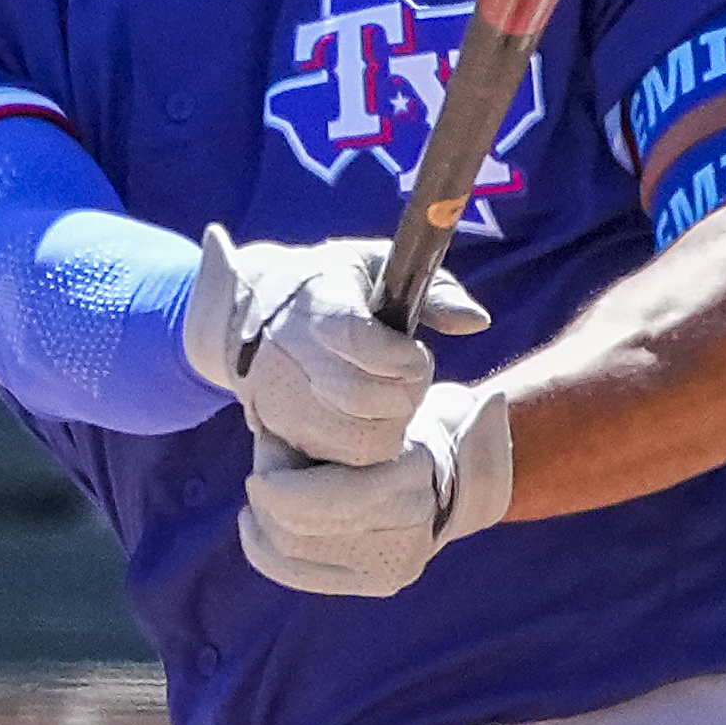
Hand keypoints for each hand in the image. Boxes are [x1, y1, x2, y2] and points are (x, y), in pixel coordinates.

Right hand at [181, 226, 491, 466]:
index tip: (414, 350)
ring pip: (358, 437)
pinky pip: (343, 458)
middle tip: (410, 377)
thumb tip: (477, 322)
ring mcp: (282, 396)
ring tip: (391, 399)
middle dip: (406, 393)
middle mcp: (291, 352)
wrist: (248, 308)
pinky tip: (371, 419)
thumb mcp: (377, 265)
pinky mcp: (282, 428)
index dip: (402, 356)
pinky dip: (370, 446)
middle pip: (362, 396)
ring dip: (392, 423)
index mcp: (318, 305)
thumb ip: (433, 289)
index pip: (358, 341)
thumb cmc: (333, 285)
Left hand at [239, 381, 514, 597]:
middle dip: (267, 505)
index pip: (336, 499)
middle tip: (256, 483)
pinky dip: (266, 553)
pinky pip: (304, 576)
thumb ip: (306, 430)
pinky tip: (256, 530)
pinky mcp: (387, 582)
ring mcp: (402, 562)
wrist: (436, 475)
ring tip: (260, 504)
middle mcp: (411, 527)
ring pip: (297, 557)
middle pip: (307, 532)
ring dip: (263, 528)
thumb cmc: (374, 434)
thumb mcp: (348, 418)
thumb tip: (263, 443)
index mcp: (407, 474)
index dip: (282, 490)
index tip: (255, 478)